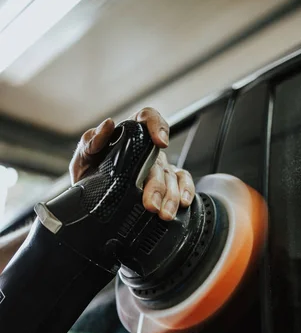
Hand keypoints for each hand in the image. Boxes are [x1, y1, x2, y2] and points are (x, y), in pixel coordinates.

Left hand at [69, 107, 194, 220]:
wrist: (89, 203)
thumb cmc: (88, 177)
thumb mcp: (82, 159)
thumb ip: (90, 142)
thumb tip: (107, 126)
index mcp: (127, 137)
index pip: (147, 119)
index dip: (157, 125)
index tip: (160, 142)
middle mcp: (146, 151)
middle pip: (160, 160)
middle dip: (157, 185)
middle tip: (150, 203)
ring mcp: (158, 168)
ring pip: (172, 177)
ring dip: (170, 196)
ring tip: (164, 213)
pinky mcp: (167, 184)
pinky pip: (182, 182)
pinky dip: (186, 191)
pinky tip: (182, 203)